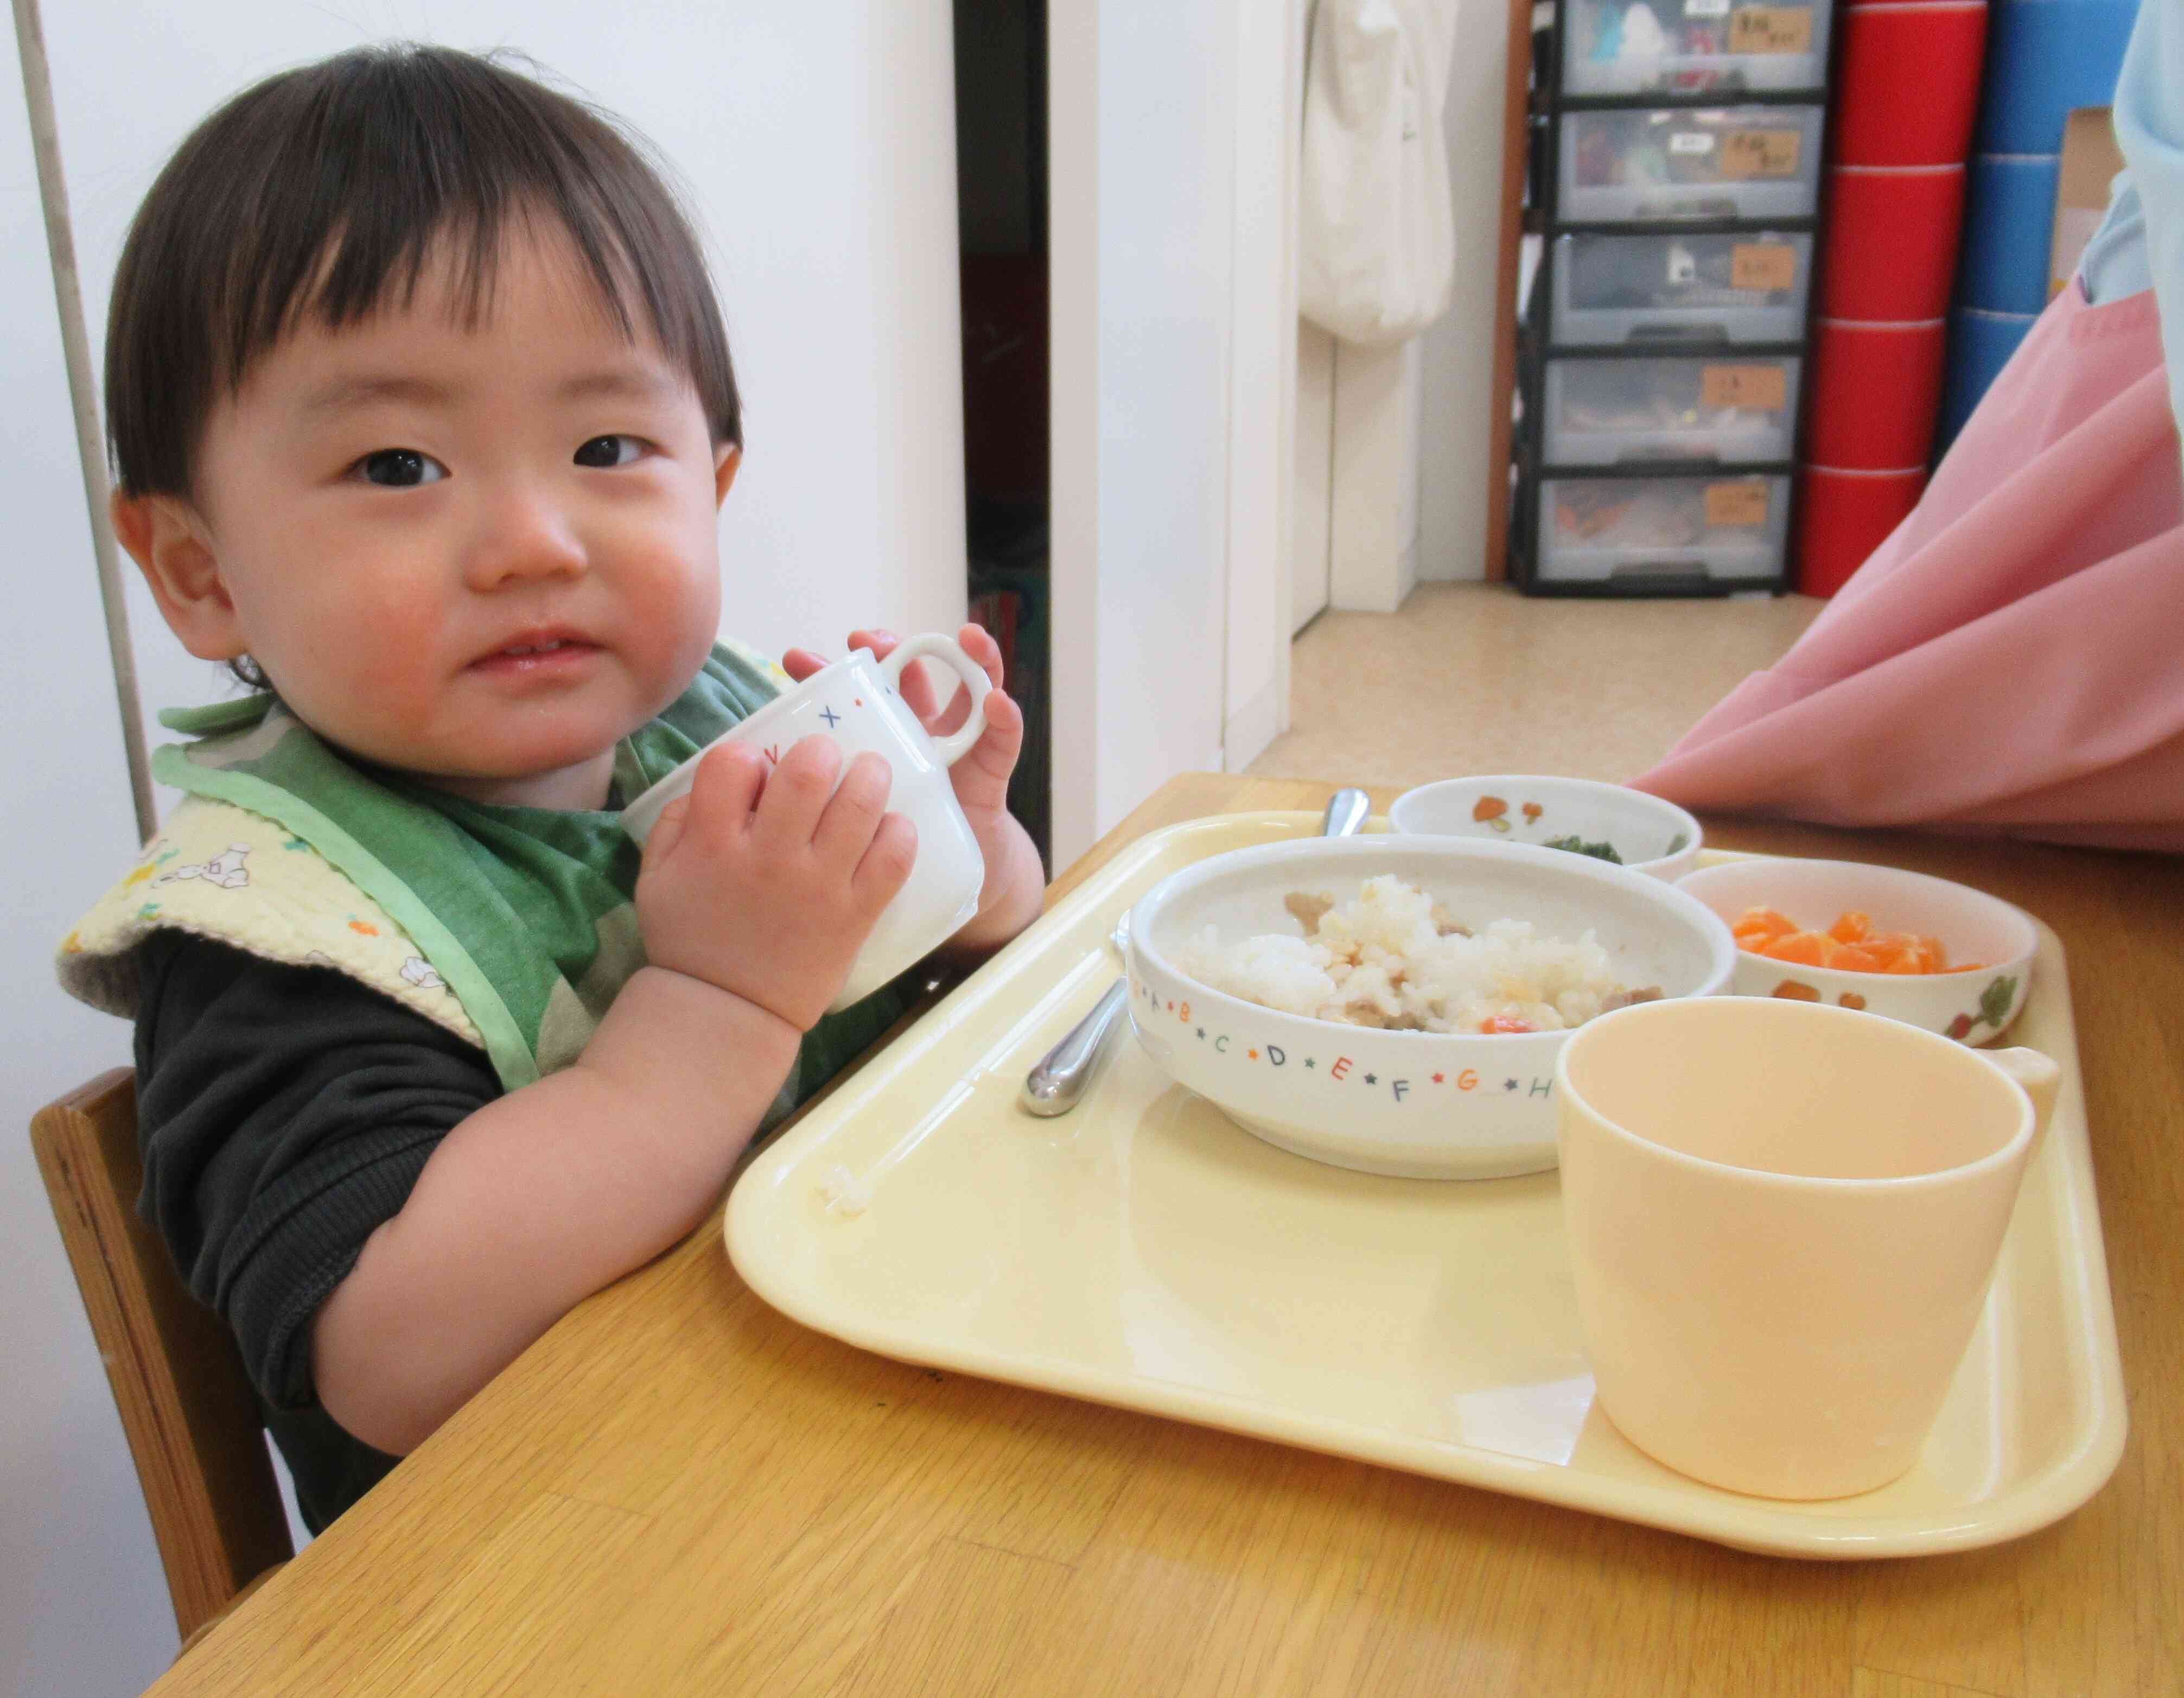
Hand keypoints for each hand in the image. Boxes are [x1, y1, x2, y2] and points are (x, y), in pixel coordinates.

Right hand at [634, 736, 915, 1029]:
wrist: (729, 1010)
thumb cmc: (690, 938)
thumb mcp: (656, 877)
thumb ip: (677, 820)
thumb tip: (722, 777)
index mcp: (713, 844)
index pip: (732, 763)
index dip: (745, 756)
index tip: (755, 772)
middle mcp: (769, 858)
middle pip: (805, 773)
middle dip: (819, 750)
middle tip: (825, 757)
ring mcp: (818, 885)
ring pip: (859, 806)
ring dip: (870, 776)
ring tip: (869, 773)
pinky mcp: (855, 913)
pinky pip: (894, 859)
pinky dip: (899, 833)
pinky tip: (890, 826)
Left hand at [782, 623, 1043, 954]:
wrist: (938, 896)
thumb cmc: (874, 858)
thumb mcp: (831, 826)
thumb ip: (790, 801)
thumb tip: (726, 779)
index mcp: (871, 743)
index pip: (844, 697)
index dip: (822, 673)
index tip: (794, 659)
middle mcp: (915, 735)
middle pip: (904, 679)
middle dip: (887, 651)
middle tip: (867, 641)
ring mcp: (956, 749)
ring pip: (964, 691)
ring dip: (968, 659)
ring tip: (963, 638)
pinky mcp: (990, 775)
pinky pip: (1002, 742)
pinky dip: (1005, 717)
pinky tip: (997, 701)